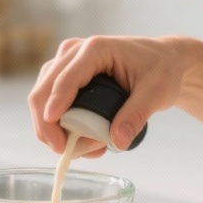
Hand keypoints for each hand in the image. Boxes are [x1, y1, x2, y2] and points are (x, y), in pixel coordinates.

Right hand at [27, 35, 193, 155]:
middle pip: (43, 91)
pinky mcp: (64, 76)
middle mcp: (73, 52)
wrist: (162, 61)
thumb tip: (117, 141)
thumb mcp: (156, 93)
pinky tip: (79, 141)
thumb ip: (137, 115)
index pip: (65, 79)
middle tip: (66, 152)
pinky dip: (58, 126)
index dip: (55, 108)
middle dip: (48, 127)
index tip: (55, 137)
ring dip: (53, 129)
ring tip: (84, 149)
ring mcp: (65, 63)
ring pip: (41, 99)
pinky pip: (49, 103)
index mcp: (95, 49)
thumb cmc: (160, 70)